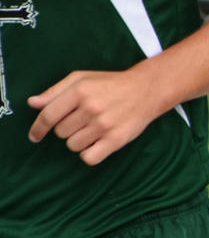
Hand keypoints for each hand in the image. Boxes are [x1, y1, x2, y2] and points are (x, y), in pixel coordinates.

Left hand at [27, 70, 159, 164]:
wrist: (147, 89)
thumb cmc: (111, 84)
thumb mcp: (82, 79)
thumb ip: (55, 91)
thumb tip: (33, 104)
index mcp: (80, 91)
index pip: (48, 116)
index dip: (37, 129)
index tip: (35, 136)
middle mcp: (91, 108)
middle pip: (61, 133)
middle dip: (68, 129)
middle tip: (83, 120)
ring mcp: (104, 125)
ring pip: (73, 146)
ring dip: (79, 140)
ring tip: (93, 129)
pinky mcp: (116, 139)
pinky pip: (89, 158)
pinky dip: (89, 154)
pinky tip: (97, 143)